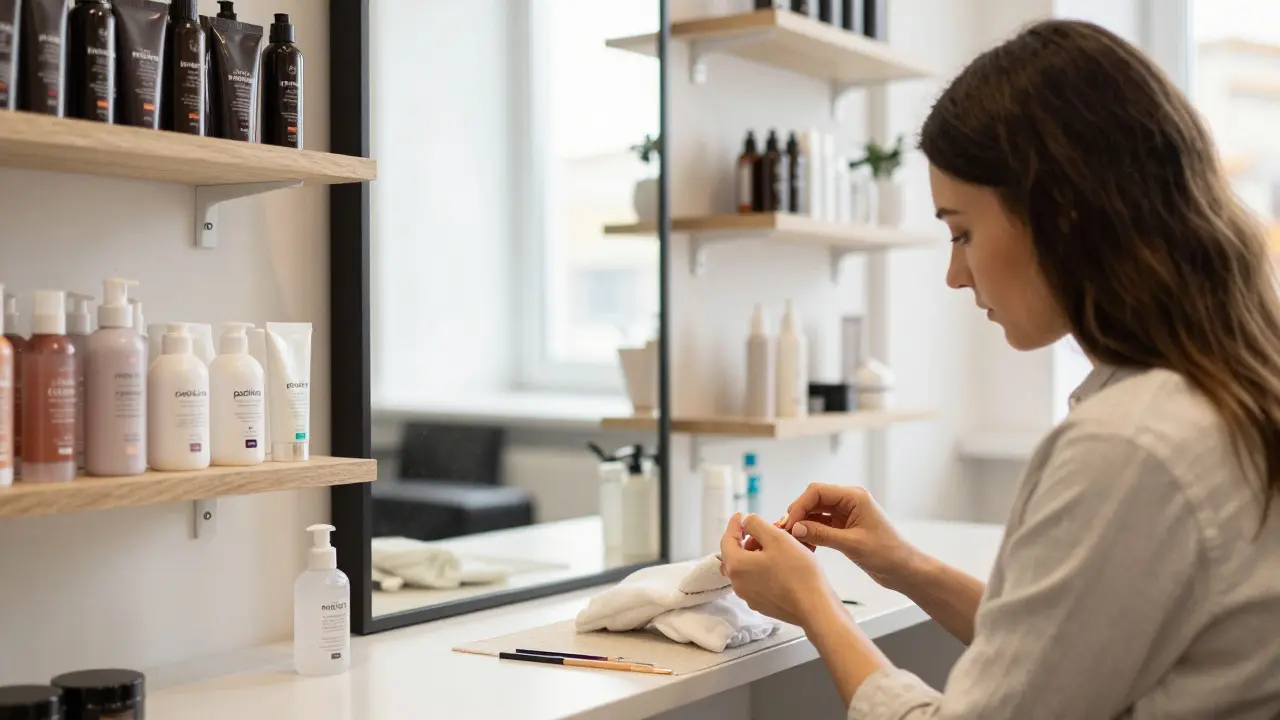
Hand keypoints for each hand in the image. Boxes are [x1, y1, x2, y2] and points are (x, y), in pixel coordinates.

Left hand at [719, 513, 839, 627]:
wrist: (814, 607)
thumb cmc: (797, 571)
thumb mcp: (776, 538)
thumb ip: (756, 525)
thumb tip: (745, 522)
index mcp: (736, 565)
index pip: (727, 539)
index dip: (734, 525)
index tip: (741, 515)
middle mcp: (738, 583)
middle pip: (735, 555)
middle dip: (747, 540)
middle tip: (763, 531)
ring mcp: (749, 596)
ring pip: (747, 568)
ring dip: (755, 554)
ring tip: (774, 547)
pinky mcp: (762, 605)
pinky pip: (756, 581)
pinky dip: (762, 569)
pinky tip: (779, 565)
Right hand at [783, 484, 921, 590]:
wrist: (904, 570)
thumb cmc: (887, 554)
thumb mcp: (852, 544)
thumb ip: (822, 534)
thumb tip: (795, 528)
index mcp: (854, 497)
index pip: (817, 491)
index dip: (800, 505)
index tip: (790, 524)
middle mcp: (849, 501)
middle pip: (814, 500)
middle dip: (798, 514)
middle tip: (786, 533)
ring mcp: (846, 514)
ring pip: (815, 512)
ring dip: (803, 524)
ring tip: (793, 540)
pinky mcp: (844, 527)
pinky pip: (821, 524)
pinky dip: (811, 533)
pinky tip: (805, 544)